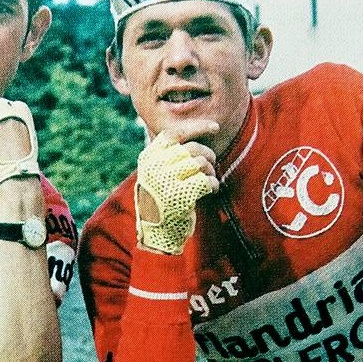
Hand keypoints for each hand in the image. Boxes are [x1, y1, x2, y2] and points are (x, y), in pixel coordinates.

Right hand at [135, 127, 218, 254]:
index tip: (214, 127)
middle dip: (207, 155)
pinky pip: (206, 180)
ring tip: (208, 179)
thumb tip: (194, 132)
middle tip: (211, 164)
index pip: (173, 134)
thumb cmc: (161, 200)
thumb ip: (168, 155)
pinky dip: (213, 184)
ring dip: (210, 171)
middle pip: (190, 149)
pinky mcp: (179, 196)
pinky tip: (211, 190)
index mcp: (148, 159)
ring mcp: (165, 182)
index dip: (196, 128)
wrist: (157, 234)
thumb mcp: (156, 173)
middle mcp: (154, 167)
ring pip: (199, 163)